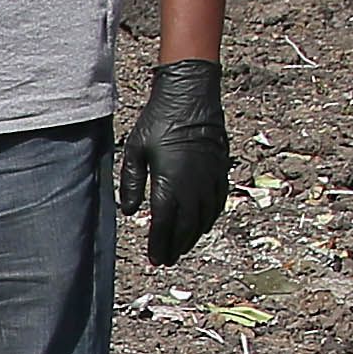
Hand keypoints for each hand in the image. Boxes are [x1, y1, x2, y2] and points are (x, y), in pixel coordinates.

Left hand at [117, 58, 228, 264]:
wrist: (191, 93)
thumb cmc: (159, 119)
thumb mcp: (136, 150)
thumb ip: (132, 183)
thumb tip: (130, 212)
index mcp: (170, 183)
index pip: (164, 224)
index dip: (160, 244)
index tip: (155, 259)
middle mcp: (194, 185)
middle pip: (185, 227)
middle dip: (175, 246)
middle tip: (167, 260)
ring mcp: (210, 177)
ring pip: (204, 217)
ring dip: (192, 236)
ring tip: (182, 247)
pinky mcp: (221, 168)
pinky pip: (218, 201)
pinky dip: (210, 217)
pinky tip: (203, 224)